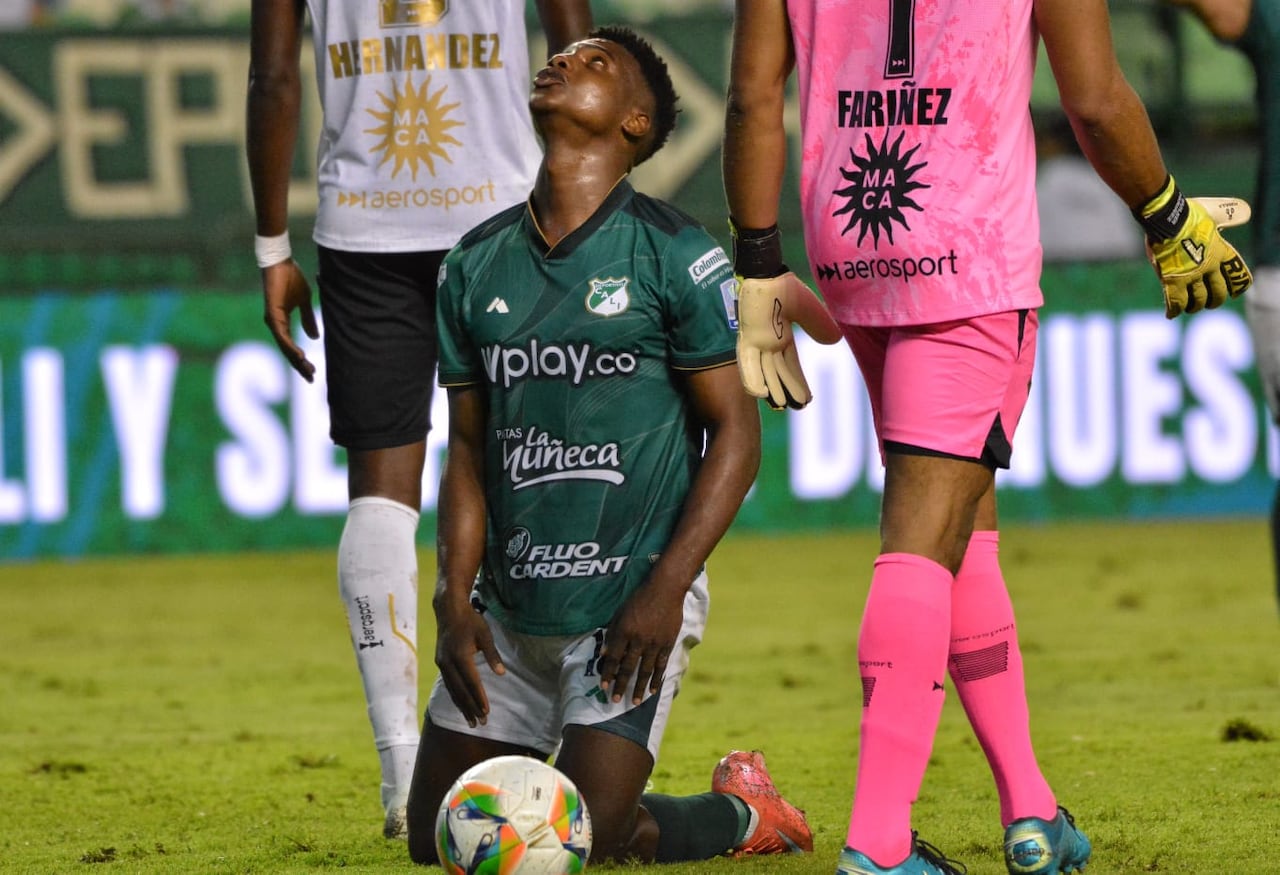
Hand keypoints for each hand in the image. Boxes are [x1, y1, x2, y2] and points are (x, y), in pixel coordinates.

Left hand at [261, 259, 318, 380]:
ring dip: (296, 360)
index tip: (312, 372)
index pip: (291, 346)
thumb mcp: (304, 301)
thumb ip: (308, 319)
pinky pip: (281, 336)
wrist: (280, 261)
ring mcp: (272, 320)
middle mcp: (275, 324)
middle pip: (288, 351)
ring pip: (284, 347)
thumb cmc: (290, 277)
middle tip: (311, 378)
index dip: (301, 360)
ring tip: (307, 370)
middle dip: (299, 365)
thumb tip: (314, 338)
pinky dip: (289, 347)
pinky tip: (298, 355)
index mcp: (281, 322)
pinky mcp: (272, 314)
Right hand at [433, 595, 503, 726]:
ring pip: (452, 690)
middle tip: (481, 723)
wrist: (448, 610)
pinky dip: (455, 697)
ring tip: (471, 721)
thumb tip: (501, 673)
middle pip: (460, 691)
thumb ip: (492, 655)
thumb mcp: (485, 634)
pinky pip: (448, 684)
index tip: (486, 711)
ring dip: (462, 706)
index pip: (472, 682)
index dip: (479, 698)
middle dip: (471, 708)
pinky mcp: (440, 663)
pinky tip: (460, 705)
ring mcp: (442, 664)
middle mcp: (448, 663)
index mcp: (460, 656)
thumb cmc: (470, 621)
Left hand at [596, 585, 685, 704]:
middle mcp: (638, 639)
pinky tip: (652, 690)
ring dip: (639, 688)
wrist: (665, 589)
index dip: (607, 673)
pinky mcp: (667, 643)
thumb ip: (612, 633)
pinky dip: (656, 679)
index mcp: (624, 631)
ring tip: (635, 702)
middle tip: (614, 700)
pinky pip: (661, 665)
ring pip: (645, 670)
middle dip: (620, 685)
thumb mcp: (620, 612)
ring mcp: (654, 643)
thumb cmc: (639, 598)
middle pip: (628, 668)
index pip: (613, 658)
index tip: (603, 686)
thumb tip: (603, 654)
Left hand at [736, 272, 842, 409]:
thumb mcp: (808, 309)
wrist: (766, 273)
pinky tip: (760, 394)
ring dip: (773, 389)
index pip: (792, 365)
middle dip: (788, 390)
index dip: (799, 382)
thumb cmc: (783, 287)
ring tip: (782, 407)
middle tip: (797, 408)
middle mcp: (768, 344)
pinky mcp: (746, 338)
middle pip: (780, 372)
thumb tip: (835, 341)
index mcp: (781, 338)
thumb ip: (819, 325)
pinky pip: (747, 363)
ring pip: (765, 372)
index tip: (807, 399)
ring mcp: (756, 342)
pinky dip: (753, 378)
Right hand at [1145, 196, 1252, 318]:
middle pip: (1218, 293)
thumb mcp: (1213, 212)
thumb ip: (1228, 215)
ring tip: (1189, 308)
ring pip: (1197, 301)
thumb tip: (1246, 212)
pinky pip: (1175, 302)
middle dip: (1214, 301)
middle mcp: (1209, 267)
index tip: (1234, 292)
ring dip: (1193, 307)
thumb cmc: (1187, 214)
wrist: (1167, 219)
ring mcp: (1191, 275)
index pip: (1237, 275)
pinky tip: (1171, 315)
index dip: (1237, 286)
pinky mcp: (1173, 280)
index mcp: (1221, 252)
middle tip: (1208, 303)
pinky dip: (1173, 310)